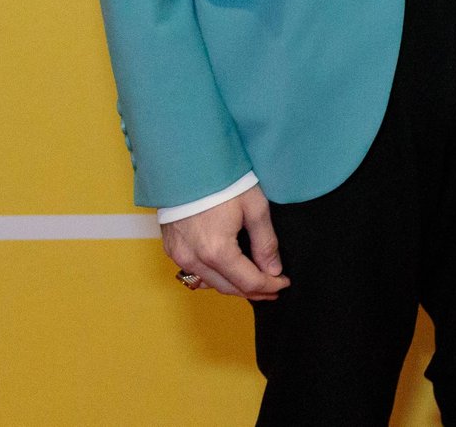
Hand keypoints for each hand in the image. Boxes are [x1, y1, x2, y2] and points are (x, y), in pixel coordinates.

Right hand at [162, 183, 288, 299]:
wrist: (186, 163)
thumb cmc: (222, 180)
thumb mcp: (254, 207)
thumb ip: (265, 242)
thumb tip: (273, 269)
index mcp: (217, 251)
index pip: (248, 282)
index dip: (269, 286)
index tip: (284, 282)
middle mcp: (194, 259)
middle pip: (228, 288)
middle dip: (254, 291)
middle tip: (273, 288)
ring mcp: (179, 255)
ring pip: (210, 283)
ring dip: (233, 286)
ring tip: (254, 282)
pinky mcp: (171, 248)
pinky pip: (194, 272)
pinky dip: (214, 276)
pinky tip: (228, 271)